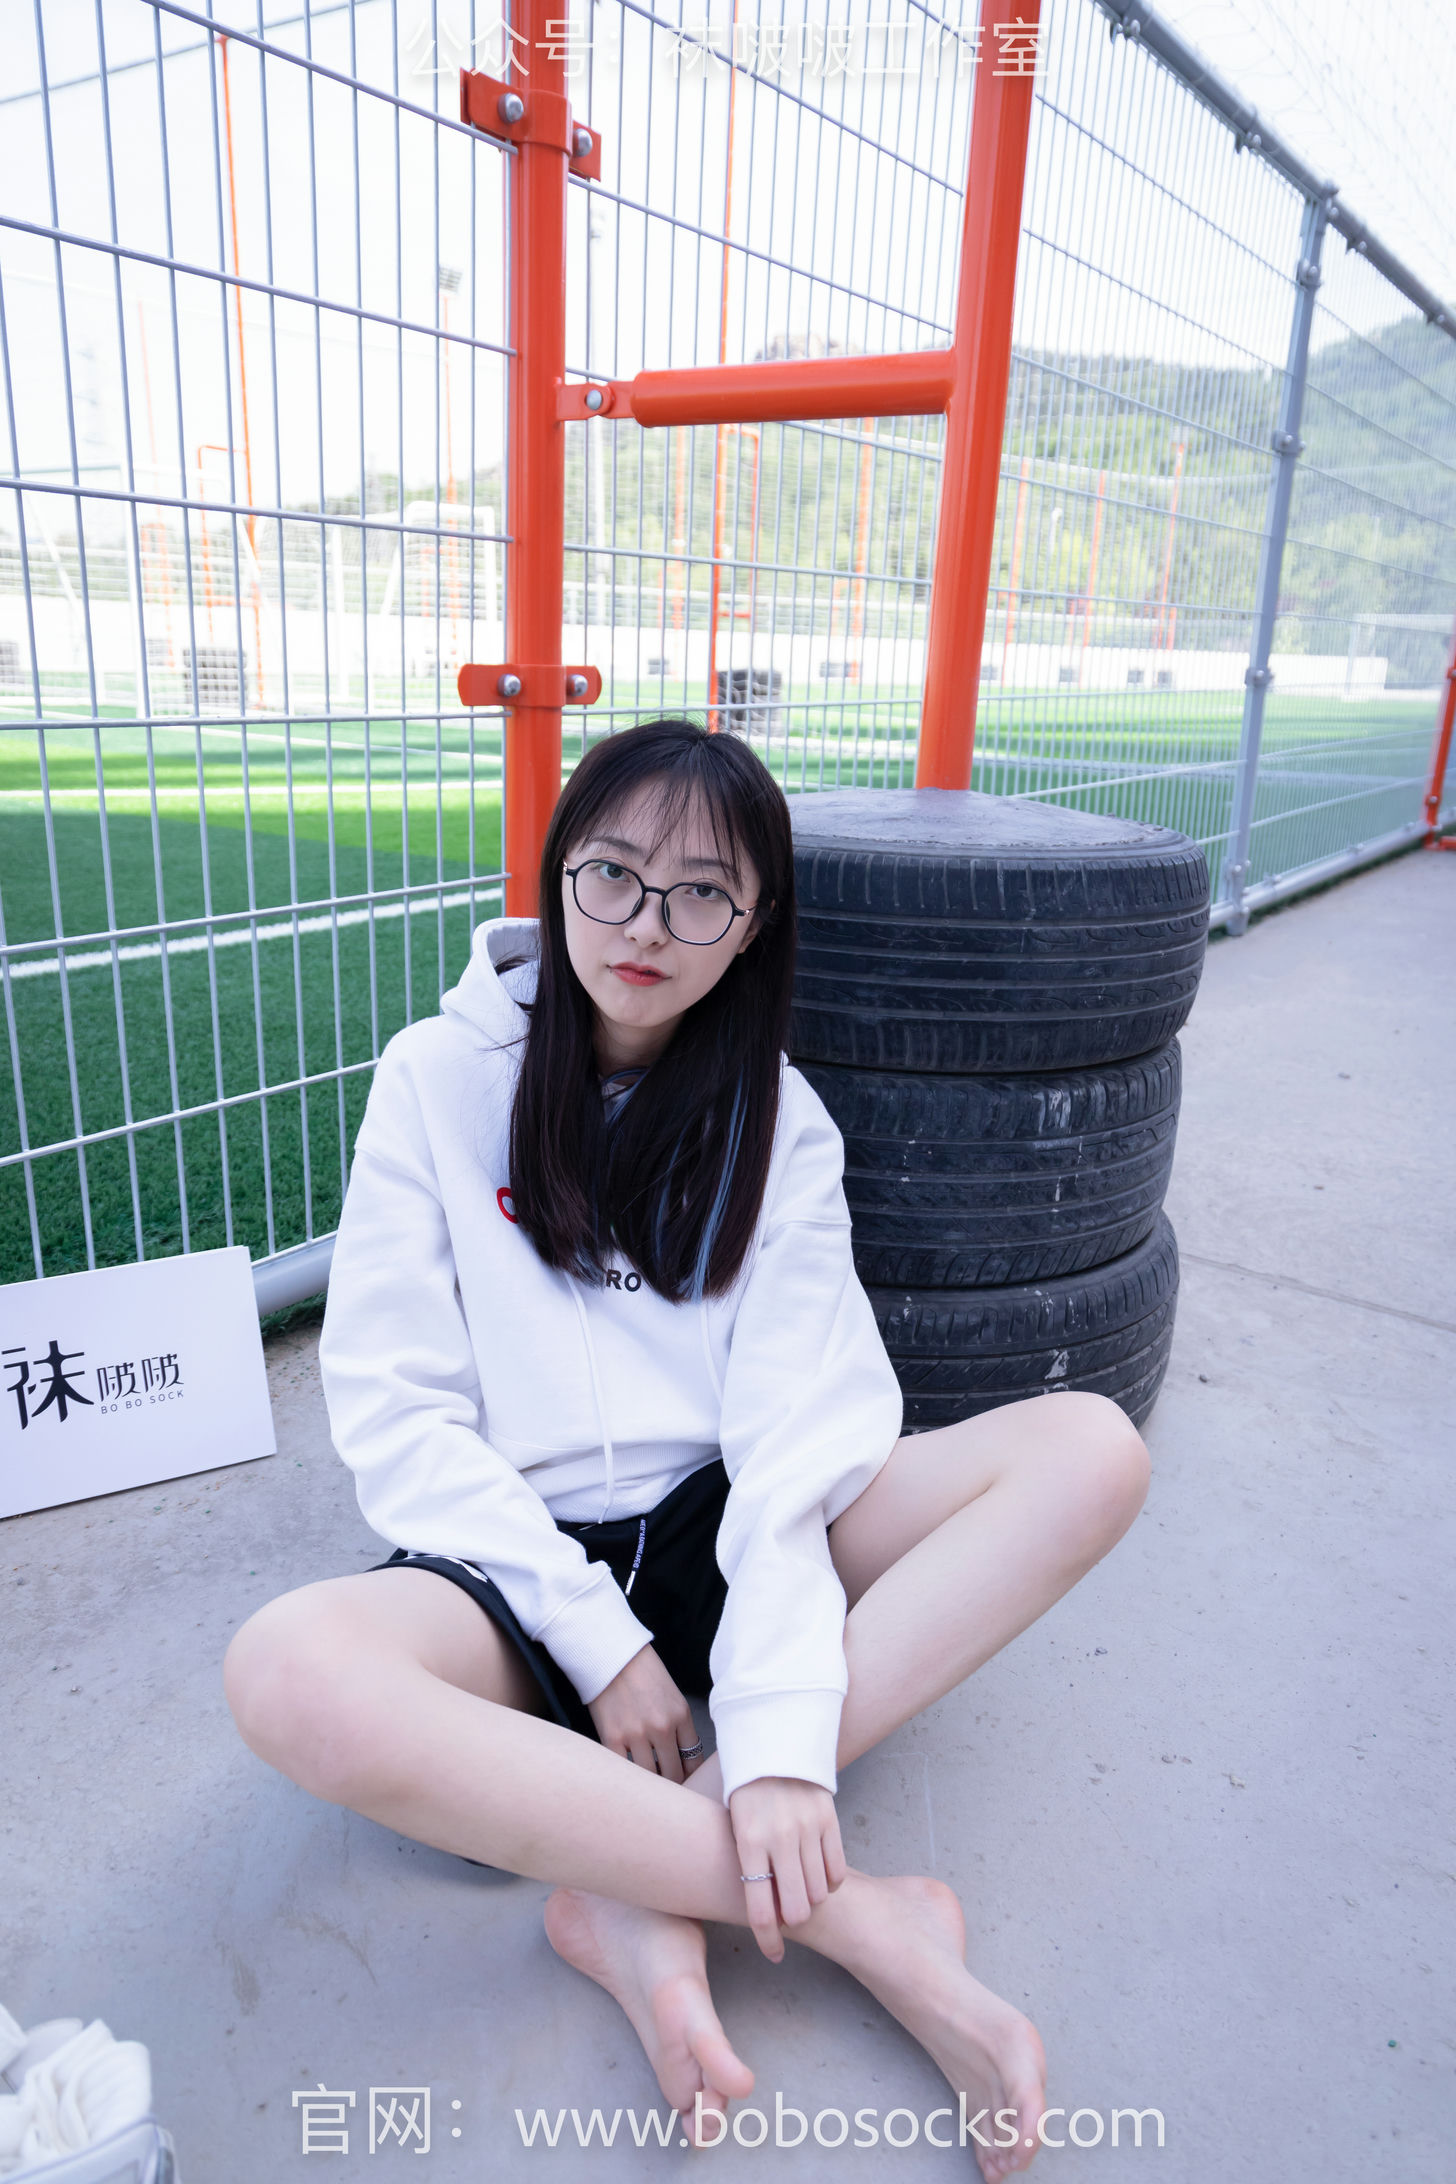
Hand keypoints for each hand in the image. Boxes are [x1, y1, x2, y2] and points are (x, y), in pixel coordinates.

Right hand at [587, 1644, 703, 1782]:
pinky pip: (624, 1770)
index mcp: (681, 1715)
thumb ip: (679, 1727)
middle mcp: (662, 1727)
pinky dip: (627, 1777)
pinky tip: (627, 1775)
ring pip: (649, 1777)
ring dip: (649, 1783)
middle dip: (671, 1783)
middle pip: (673, 1774)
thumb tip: (682, 1761)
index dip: (690, 1776)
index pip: (693, 1760)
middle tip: (665, 1787)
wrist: (611, 1655)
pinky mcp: (612, 1738)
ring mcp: (636, 1735)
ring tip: (646, 1783)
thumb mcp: (672, 1696)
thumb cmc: (643, 1674)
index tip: (684, 1780)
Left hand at [728, 1776, 845, 1960]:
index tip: (774, 1954)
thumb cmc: (746, 1791)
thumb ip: (748, 1865)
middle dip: (794, 1921)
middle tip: (791, 1916)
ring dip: (812, 1900)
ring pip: (819, 1893)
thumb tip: (760, 1912)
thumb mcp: (736, 1826)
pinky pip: (837, 1870)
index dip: (768, 1940)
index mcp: (749, 1842)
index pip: (759, 1909)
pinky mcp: (829, 1819)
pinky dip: (830, 1882)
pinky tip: (820, 1877)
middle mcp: (780, 1838)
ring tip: (803, 1890)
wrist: (772, 1742)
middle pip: (797, 1908)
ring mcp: (807, 1829)